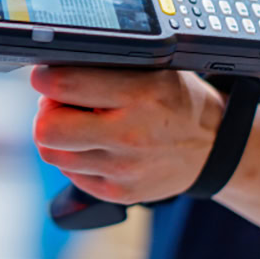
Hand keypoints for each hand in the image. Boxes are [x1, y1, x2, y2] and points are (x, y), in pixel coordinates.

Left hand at [30, 66, 225, 203]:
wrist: (215, 147)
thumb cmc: (176, 101)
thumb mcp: (153, 68)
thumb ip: (106, 65)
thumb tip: (54, 66)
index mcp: (138, 93)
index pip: (62, 85)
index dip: (44, 78)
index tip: (47, 77)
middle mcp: (129, 134)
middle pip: (46, 129)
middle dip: (46, 112)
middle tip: (60, 105)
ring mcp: (124, 169)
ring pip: (52, 154)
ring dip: (58, 137)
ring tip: (80, 125)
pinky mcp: (120, 193)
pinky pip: (71, 174)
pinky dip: (76, 159)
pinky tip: (97, 146)